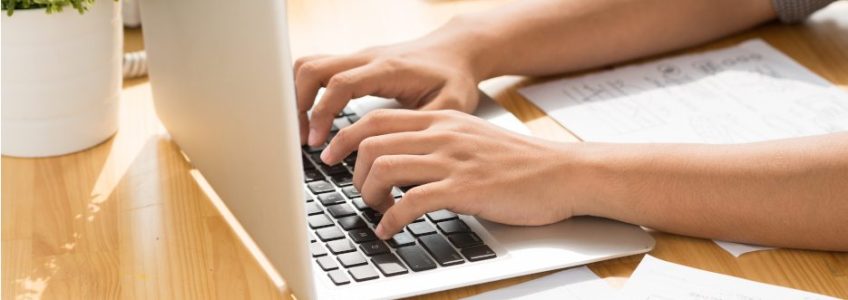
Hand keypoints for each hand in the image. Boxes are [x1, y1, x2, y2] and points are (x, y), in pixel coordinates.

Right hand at [294, 24, 484, 146]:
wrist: (458, 50)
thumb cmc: (455, 78)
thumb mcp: (450, 105)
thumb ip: (420, 126)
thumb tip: (393, 152)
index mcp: (388, 69)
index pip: (340, 84)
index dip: (323, 113)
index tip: (319, 142)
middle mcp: (368, 59)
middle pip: (312, 68)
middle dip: (299, 104)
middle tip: (304, 139)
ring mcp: (359, 58)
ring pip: (310, 65)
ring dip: (299, 96)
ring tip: (306, 132)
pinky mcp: (356, 64)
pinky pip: (320, 70)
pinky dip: (309, 92)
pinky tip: (316, 119)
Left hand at [320, 109, 583, 239]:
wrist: (562, 173)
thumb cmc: (520, 163)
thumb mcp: (472, 138)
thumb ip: (437, 142)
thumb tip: (401, 159)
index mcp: (442, 118)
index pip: (377, 119)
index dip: (346, 138)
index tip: (332, 155)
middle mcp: (442, 133)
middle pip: (371, 141)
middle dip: (352, 170)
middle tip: (356, 191)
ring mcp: (452, 160)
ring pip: (384, 167)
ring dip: (368, 194)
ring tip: (375, 210)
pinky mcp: (464, 189)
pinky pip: (410, 202)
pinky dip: (391, 219)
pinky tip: (391, 229)